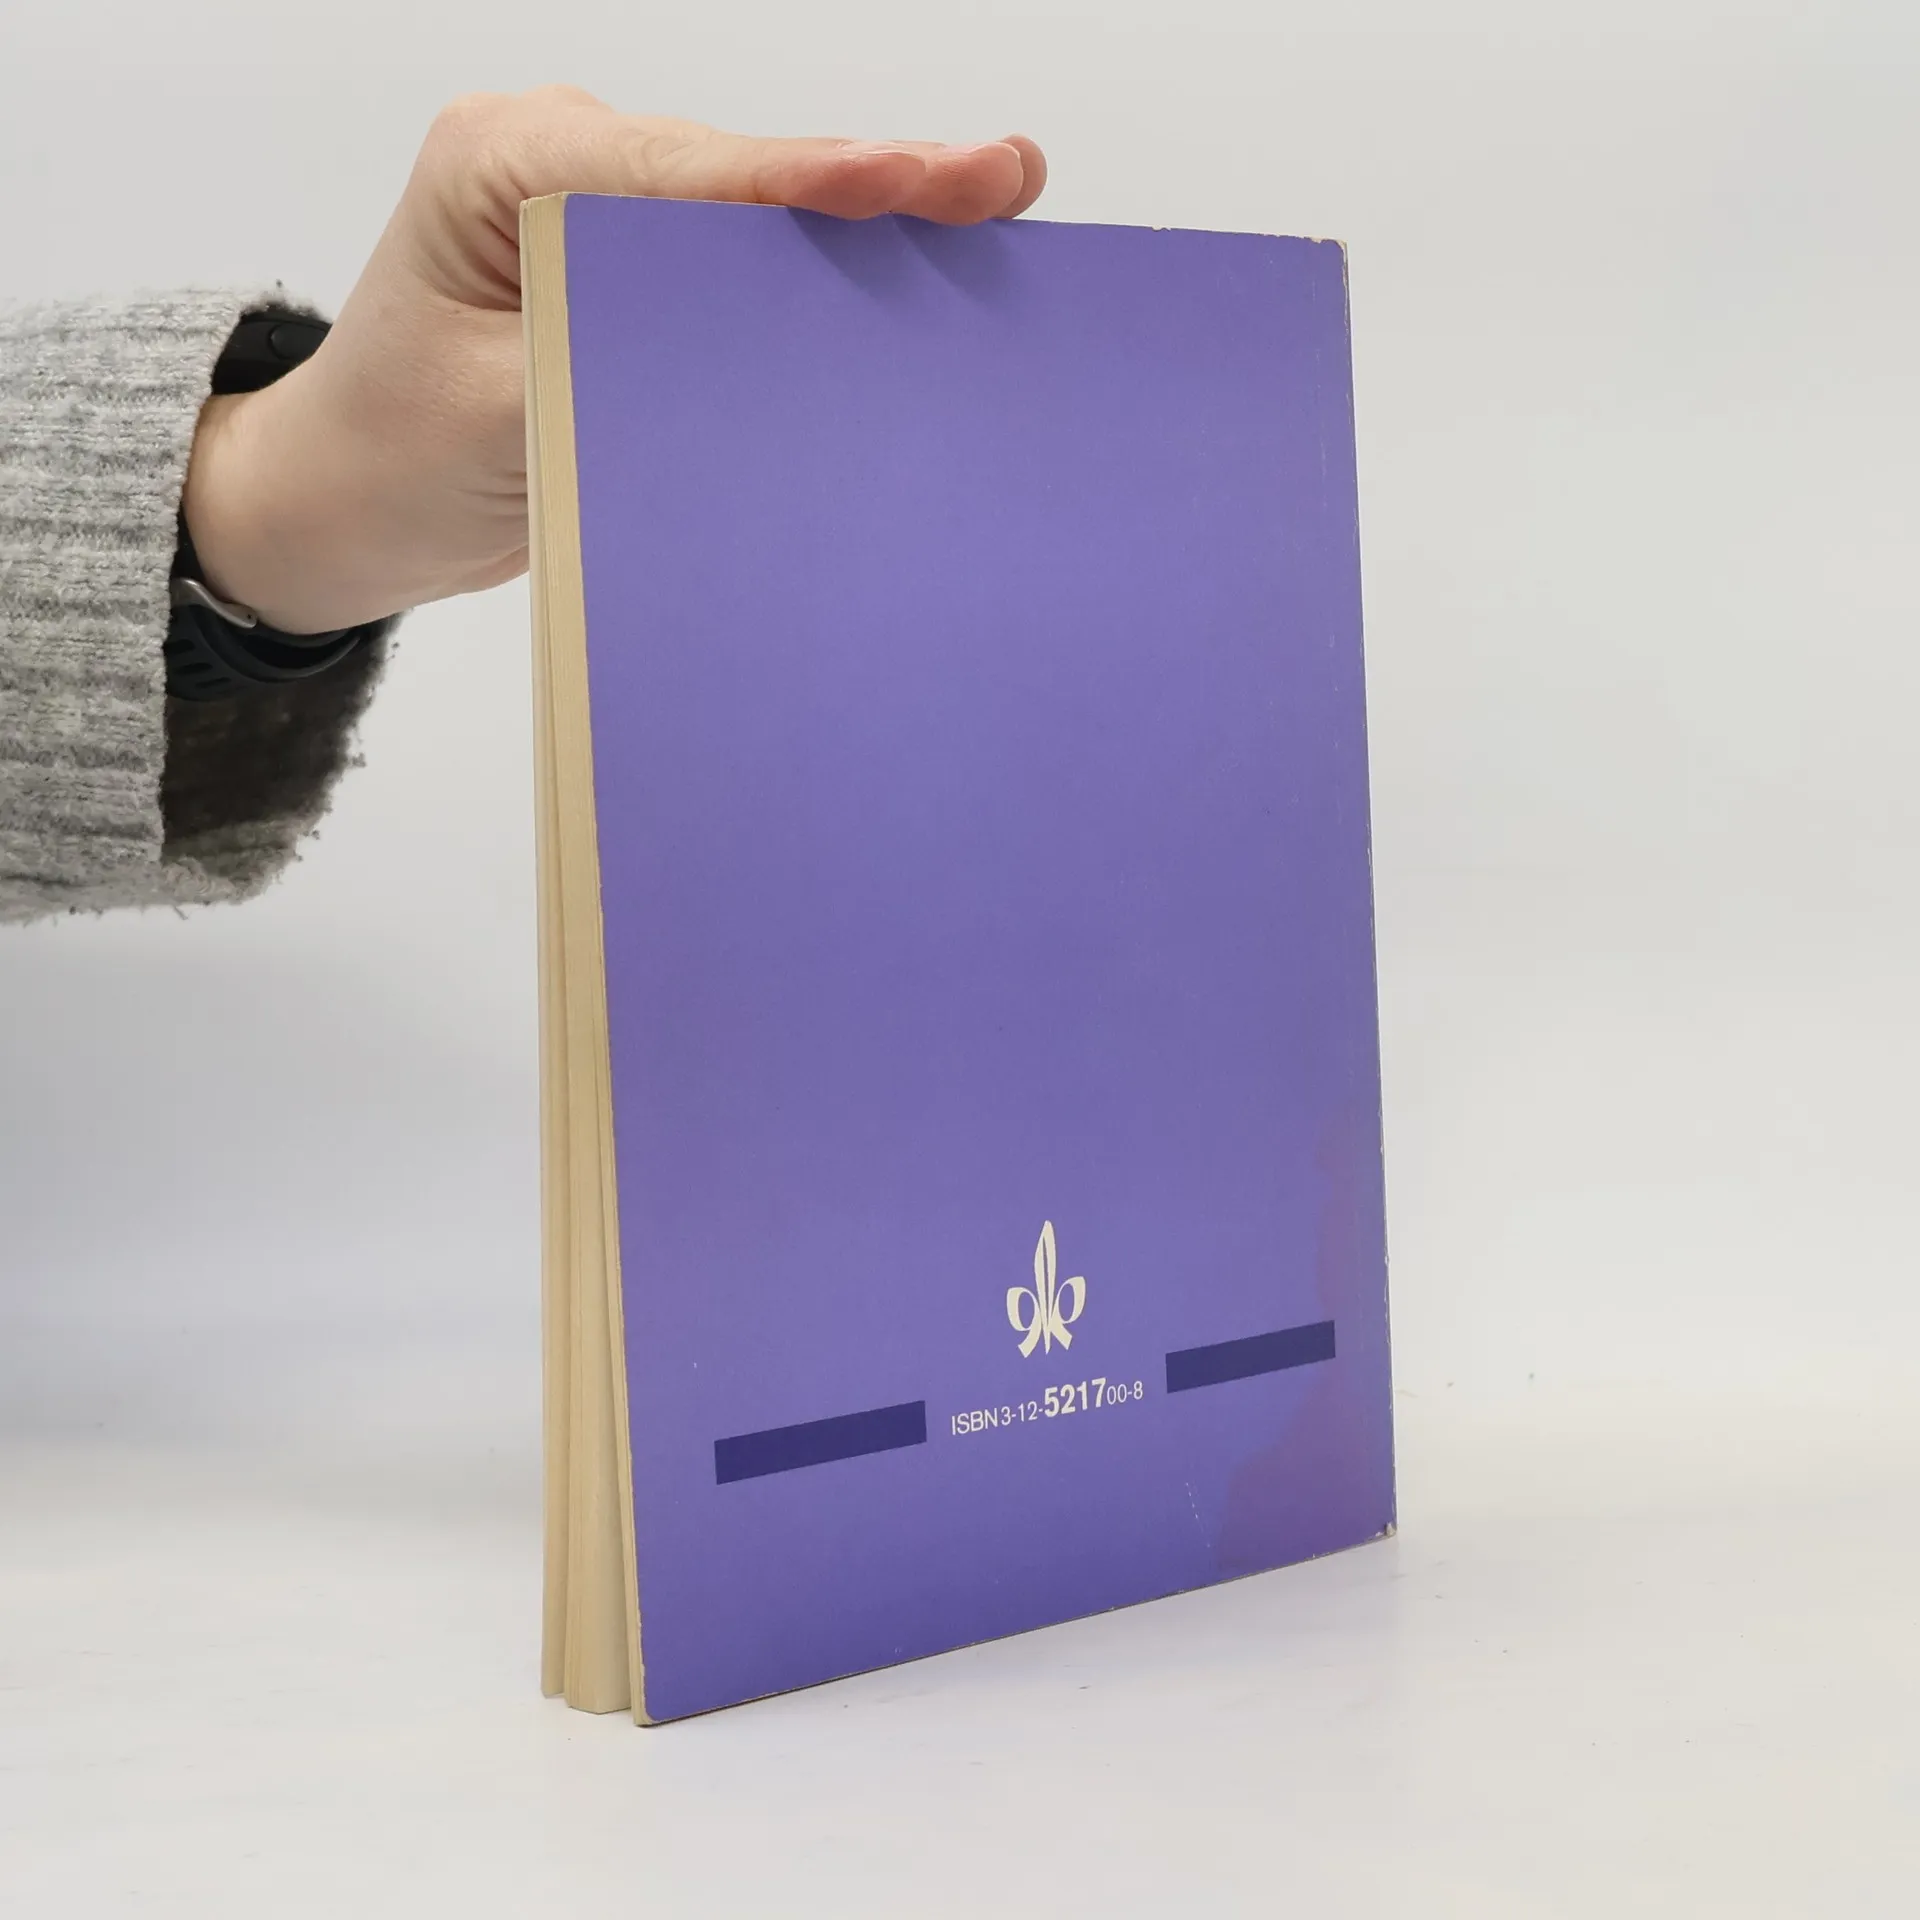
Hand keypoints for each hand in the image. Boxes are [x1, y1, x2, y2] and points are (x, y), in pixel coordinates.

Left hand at [181, 89, 1047, 633]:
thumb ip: (615, 373)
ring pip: (761, 217)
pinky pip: (748, 271)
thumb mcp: (501, 418)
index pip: (684, 172)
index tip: (913, 177)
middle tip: (1002, 176)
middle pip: (744, 175)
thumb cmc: (398, 454)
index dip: (808, 180)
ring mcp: (610, 215)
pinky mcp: (642, 278)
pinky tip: (921, 276)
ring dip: (870, 231)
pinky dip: (829, 285)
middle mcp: (565, 164)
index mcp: (506, 161)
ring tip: (991, 209)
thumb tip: (762, 370)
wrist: (354, 501)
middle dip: (873, 184)